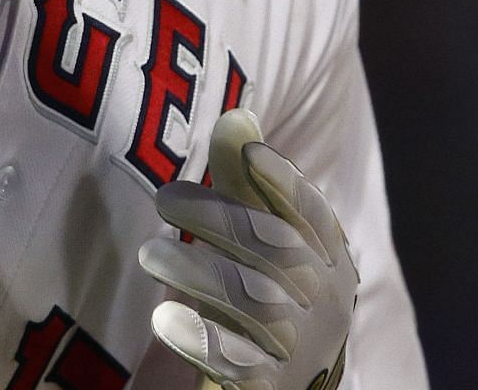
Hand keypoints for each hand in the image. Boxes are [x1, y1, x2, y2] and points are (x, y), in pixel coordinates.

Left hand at [139, 110, 355, 389]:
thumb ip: (246, 184)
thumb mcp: (260, 239)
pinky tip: (162, 317)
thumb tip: (236, 114)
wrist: (286, 387)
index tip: (248, 155)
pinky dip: (199, 338)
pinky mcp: (268, 385)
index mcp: (328, 256)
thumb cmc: (268, 294)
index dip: (284, 181)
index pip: (312, 213)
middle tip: (163, 197)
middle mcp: (325, 300)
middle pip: (275, 251)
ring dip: (198, 273)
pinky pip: (235, 362)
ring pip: (254, 303)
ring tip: (149, 253)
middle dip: (218, 219)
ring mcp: (300, 347)